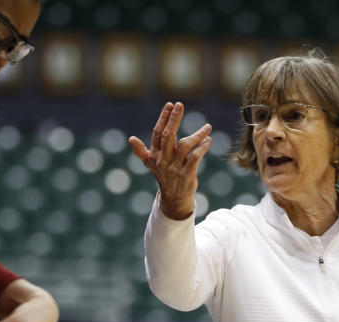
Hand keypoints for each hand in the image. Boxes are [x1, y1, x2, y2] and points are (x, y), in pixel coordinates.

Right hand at [129, 102, 211, 219]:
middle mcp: (164, 160)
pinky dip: (202, 148)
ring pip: (185, 145)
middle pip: (168, 135)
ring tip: (207, 127)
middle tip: (180, 105)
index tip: (170, 105)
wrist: (174, 199)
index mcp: (155, 155)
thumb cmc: (164, 177)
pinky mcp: (187, 175)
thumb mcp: (151, 165)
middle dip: (173, 119)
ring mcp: (175, 168)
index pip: (158, 133)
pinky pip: (195, 158)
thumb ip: (142, 151)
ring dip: (197, 135)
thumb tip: (130, 139)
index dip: (163, 118)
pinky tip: (208, 140)